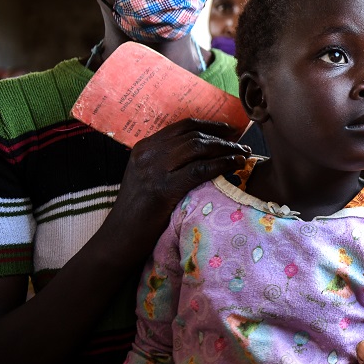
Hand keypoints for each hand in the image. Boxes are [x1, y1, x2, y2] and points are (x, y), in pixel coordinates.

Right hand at [103, 118, 249, 258]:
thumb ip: (167, 161)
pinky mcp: (163, 188)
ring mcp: (154, 169)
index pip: (182, 126)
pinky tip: (235, 165)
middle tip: (242, 145)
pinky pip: (200, 169)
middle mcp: (148, 153)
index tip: (230, 130)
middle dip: (223, 138)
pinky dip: (222, 164)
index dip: (210, 125)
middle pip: (194, 135)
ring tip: (243, 155)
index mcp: (144, 147)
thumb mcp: (148, 177)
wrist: (120, 238)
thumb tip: (202, 151)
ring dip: (226, 149)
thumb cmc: (139, 212)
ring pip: (198, 148)